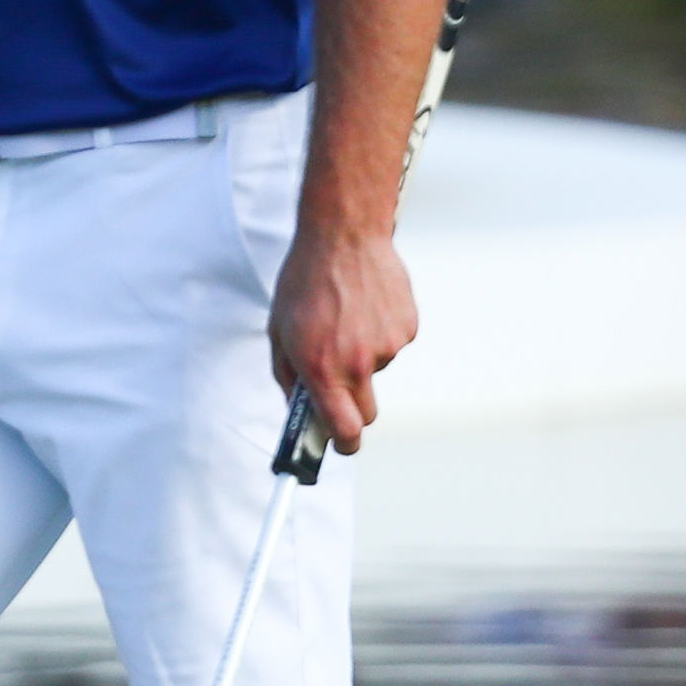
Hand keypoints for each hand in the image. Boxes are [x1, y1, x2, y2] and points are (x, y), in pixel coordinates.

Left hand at [269, 227, 417, 454]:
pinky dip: (377, 335)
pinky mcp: (407, 329)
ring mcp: (387, 347)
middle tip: (336, 386)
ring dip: (360, 358)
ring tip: (343, 320)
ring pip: (375, 371)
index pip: (344, 428)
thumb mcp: (279, 331)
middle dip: (353, 410)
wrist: (343, 238)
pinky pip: (390, 345)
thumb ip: (288, 376)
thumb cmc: (304, 284)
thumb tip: (299, 407)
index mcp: (322, 368)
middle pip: (367, 413)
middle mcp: (358, 363)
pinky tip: (363, 308)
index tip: (340, 446)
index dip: (343, 445)